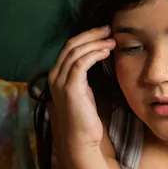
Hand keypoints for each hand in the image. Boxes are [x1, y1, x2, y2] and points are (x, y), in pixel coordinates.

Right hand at [47, 26, 114, 153]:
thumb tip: (98, 56)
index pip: (69, 47)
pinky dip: (94, 54)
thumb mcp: (84, 90)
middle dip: (91, 34)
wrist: (81, 139)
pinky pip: (81, 63)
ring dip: (96, 42)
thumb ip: (85, 75)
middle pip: (71, 45)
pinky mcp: (70, 88)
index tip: (104, 32)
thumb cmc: (85, 117)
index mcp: (57, 74)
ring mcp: (60, 81)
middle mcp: (55, 75)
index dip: (87, 36)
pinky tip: (106, 52)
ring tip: (112, 40)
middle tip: (109, 29)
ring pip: (76, 51)